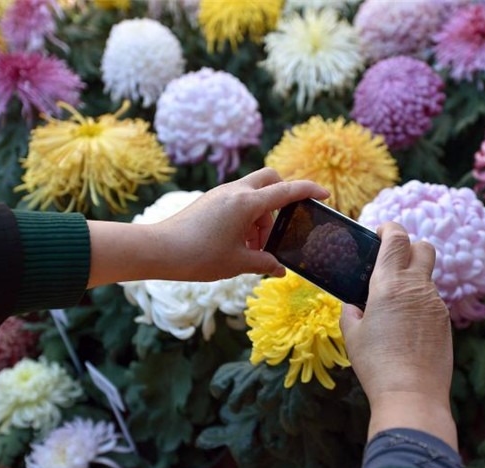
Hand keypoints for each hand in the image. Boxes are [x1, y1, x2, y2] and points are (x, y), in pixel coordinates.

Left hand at [86, 168, 328, 286]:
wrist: (158, 251)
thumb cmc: (199, 256)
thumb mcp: (237, 264)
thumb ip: (264, 264)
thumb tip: (279, 270)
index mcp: (248, 203)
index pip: (287, 190)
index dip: (309, 190)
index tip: (325, 193)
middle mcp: (236, 191)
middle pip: (270, 180)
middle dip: (282, 199)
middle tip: (278, 229)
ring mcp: (220, 194)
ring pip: (253, 194)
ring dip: (261, 217)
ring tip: (253, 249)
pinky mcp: (209, 201)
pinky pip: (237, 201)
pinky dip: (245, 218)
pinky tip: (237, 244)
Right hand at [340, 222, 457, 447]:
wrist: (411, 394)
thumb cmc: (376, 364)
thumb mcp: (352, 335)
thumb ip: (351, 312)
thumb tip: (355, 304)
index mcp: (389, 284)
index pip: (397, 237)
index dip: (389, 228)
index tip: (380, 232)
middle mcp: (416, 288)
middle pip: (423, 247)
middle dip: (409, 246)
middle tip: (392, 260)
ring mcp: (435, 304)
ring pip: (427, 277)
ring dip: (413, 279)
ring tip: (394, 304)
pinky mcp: (445, 322)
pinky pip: (432, 301)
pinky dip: (419, 303)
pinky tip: (407, 326)